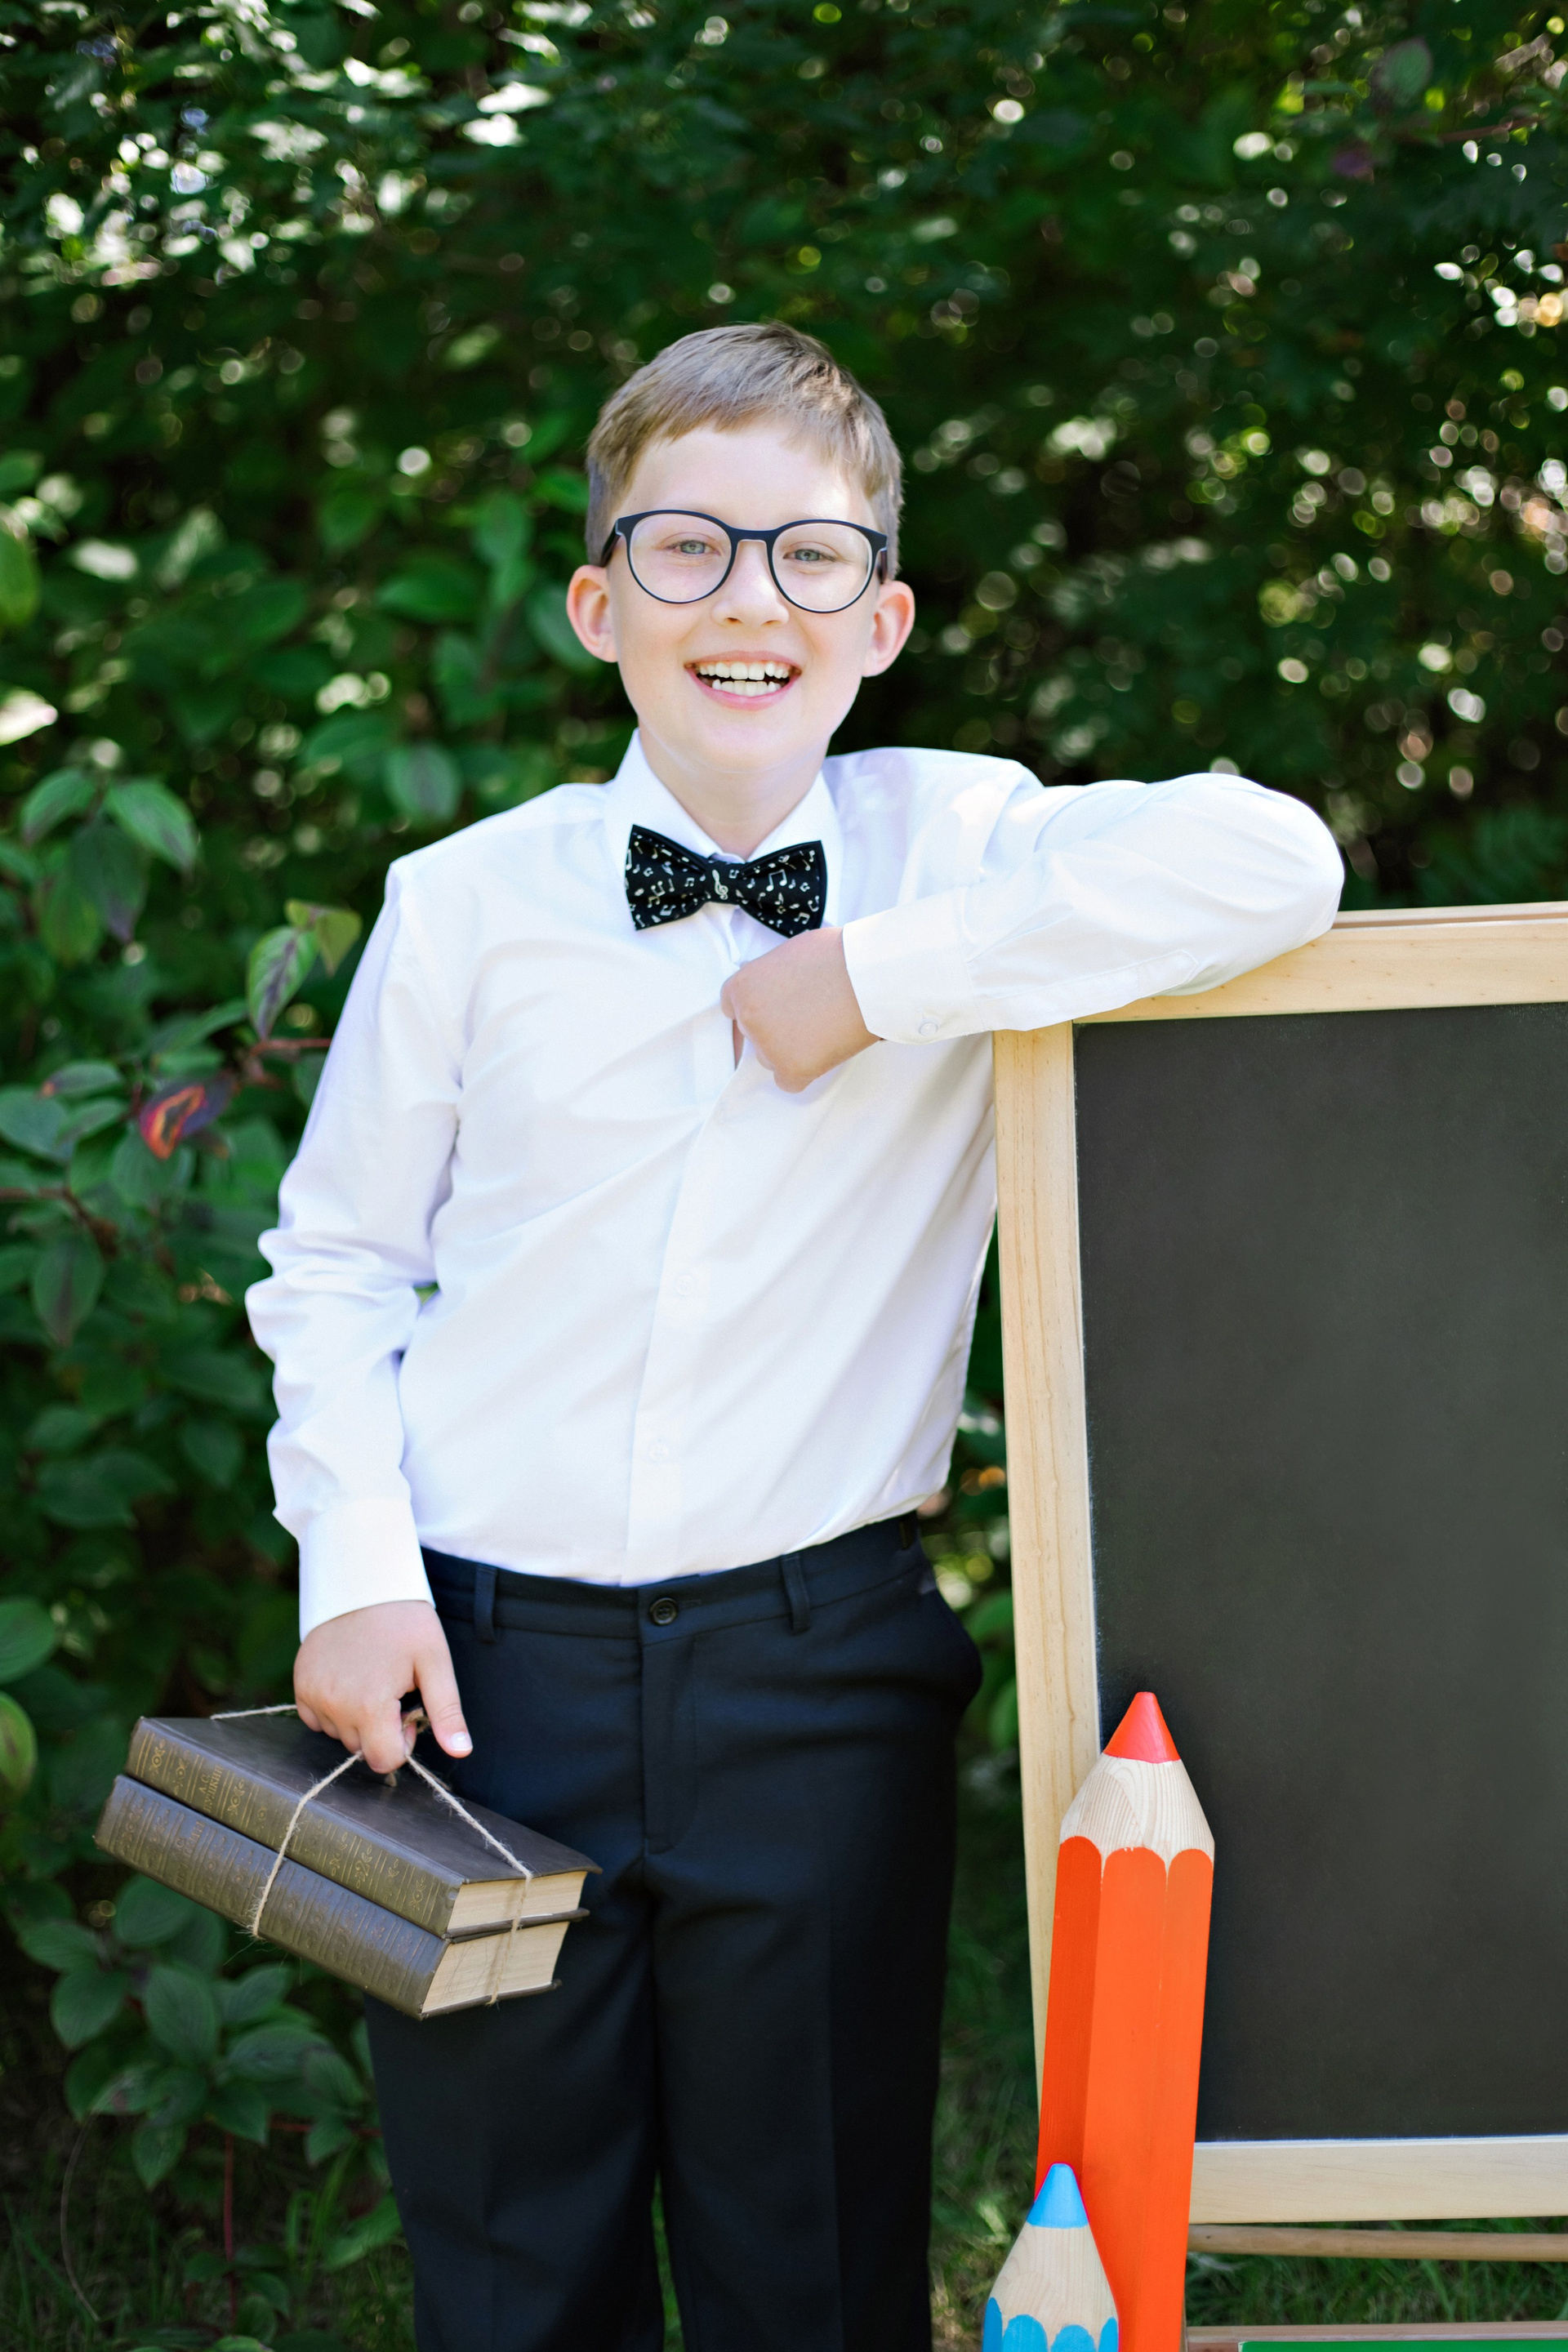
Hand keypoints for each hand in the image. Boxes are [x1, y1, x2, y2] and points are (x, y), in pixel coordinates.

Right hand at [294, 1599, 470, 1776]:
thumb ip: (447, 1713)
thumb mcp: (435, 1663)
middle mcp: (334, 1705)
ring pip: (339, 1734)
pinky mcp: (300, 1684)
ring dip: (356, 1718)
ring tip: (370, 1678)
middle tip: (391, 1689)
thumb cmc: (405, 1622)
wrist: (363, 1582)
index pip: (384, 1760)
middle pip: (361, 1748)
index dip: (402, 1741)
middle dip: (380, 1729)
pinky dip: (333, 1707)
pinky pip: (316, 1718)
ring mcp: (312, 1694)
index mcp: (369, 1706)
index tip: (408, 1709)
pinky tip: (349, 1678)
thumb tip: (462, 1753)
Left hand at [720, 925, 876, 1093]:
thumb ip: (773, 978)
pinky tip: (824, 1050)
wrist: (867, 977)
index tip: (772, 1013)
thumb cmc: (838, 957)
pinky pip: (789, 1082)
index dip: (756, 1010)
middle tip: (808, 1017)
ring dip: (791, 1050)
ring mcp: (768, 1045)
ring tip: (823, 1029)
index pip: (733, 1007)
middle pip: (754, 1034)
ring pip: (770, 1058)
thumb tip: (778, 990)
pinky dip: (805, 1073)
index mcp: (743, 985)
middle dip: (776, 1028)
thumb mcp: (790, 954)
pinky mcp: (791, 1068)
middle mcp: (748, 1017)